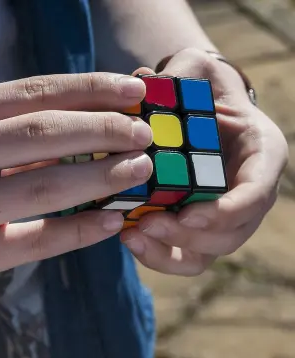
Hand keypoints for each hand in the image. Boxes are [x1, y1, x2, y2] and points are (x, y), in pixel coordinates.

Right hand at [0, 72, 153, 304]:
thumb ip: (0, 131)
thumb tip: (74, 130)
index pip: (35, 91)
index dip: (91, 89)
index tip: (132, 91)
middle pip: (46, 132)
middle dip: (106, 129)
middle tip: (144, 134)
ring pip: (46, 184)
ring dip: (102, 175)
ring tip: (139, 169)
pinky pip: (36, 239)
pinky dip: (80, 230)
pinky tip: (111, 221)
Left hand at [121, 48, 287, 275]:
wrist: (197, 111)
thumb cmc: (202, 88)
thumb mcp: (196, 69)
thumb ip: (181, 71)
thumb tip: (141, 84)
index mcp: (261, 154)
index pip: (257, 192)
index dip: (228, 211)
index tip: (189, 216)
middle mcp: (247, 191)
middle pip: (232, 233)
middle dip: (190, 236)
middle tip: (149, 225)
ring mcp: (222, 214)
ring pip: (207, 252)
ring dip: (170, 252)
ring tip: (132, 236)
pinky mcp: (196, 226)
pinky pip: (183, 254)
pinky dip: (158, 255)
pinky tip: (128, 238)